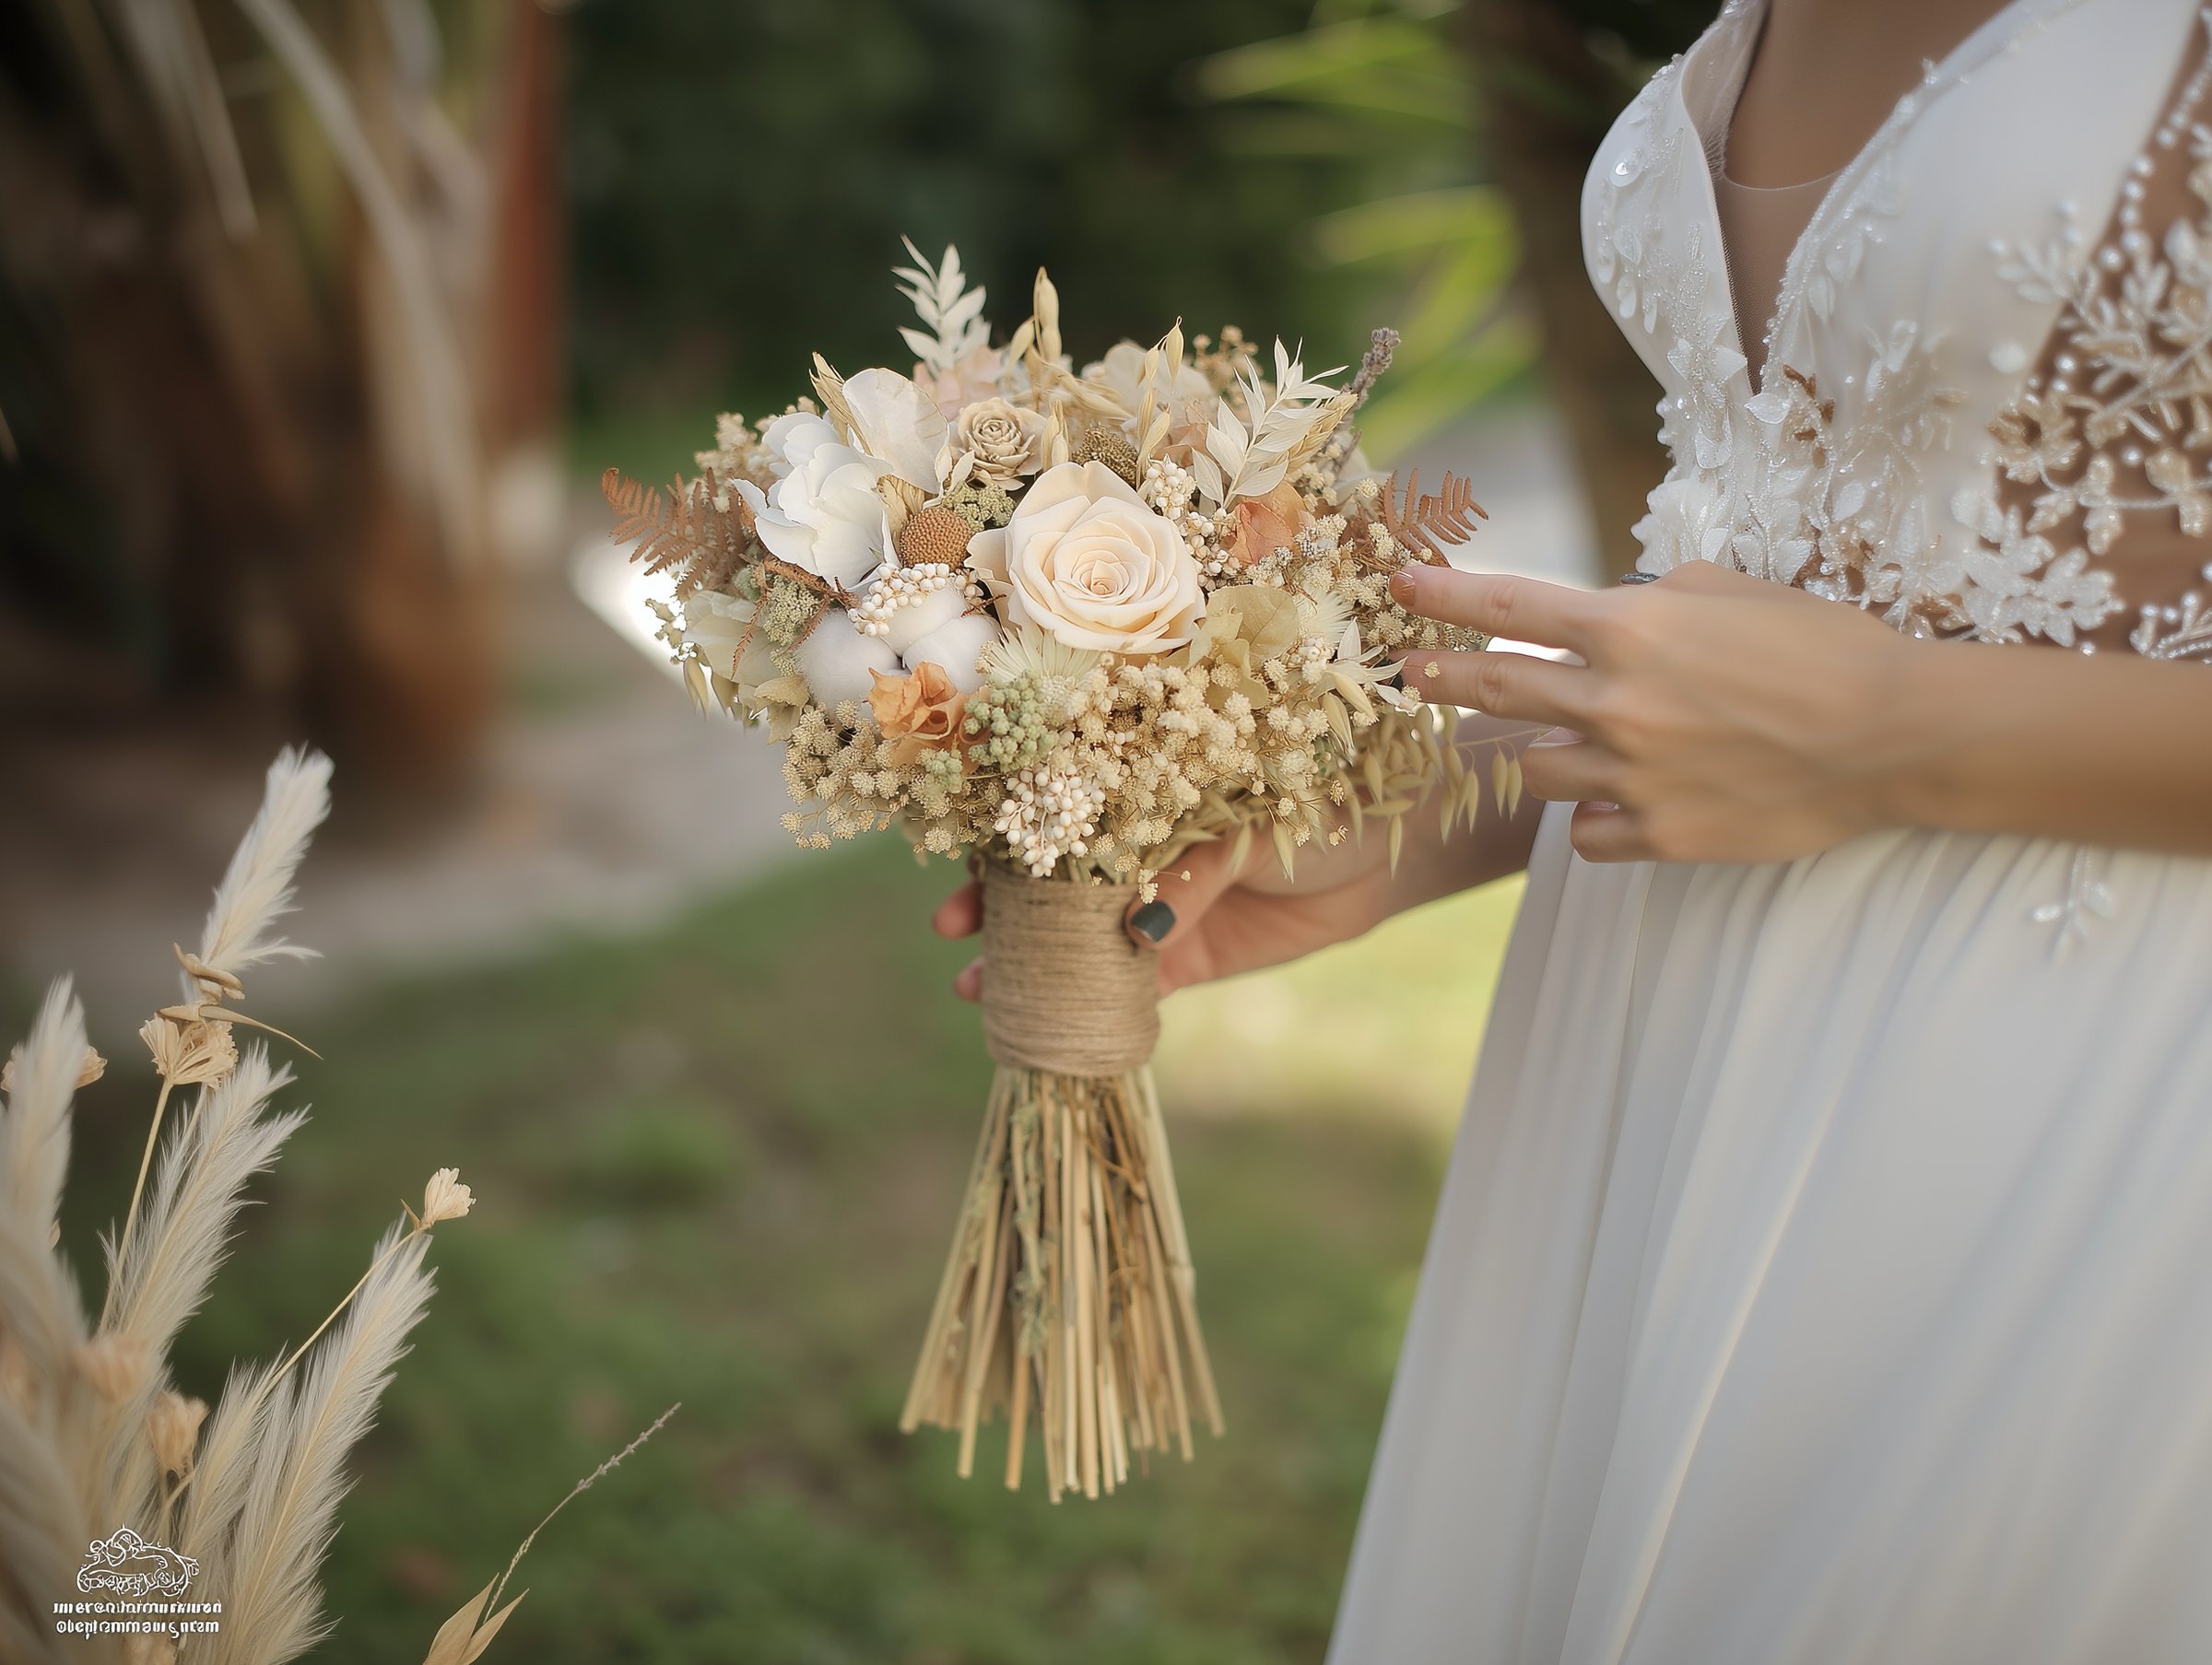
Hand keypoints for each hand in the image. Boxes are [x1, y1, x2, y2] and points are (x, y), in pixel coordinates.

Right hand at [932, 833, 1401, 1000]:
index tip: (962, 848)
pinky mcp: (1190, 958)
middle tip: (952, 928)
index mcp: (1142, 785)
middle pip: (1051, 877)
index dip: (1009, 829)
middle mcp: (1139, 843)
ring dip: (1029, 962)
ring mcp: (1161, 904)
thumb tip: (1134, 930)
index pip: (1059, 807)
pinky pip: (1132, 988)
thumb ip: (1188, 870)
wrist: (1398, 840)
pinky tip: (1050, 1019)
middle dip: (998, 903)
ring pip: (1078, 937)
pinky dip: (1092, 1004)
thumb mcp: (1247, 817)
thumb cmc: (1325, 791)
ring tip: (977, 987)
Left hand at [1392, 561, 1916, 863]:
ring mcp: (1634, 774)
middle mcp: (1617, 702)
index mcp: (1632, 630)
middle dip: (1442, 677)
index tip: (1399, 586)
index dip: (1445, 595)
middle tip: (1410, 674)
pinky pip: (1589, 832)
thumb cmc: (1822, 648)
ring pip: (1538, 768)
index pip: (1510, 606)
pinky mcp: (1661, 835)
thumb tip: (1612, 603)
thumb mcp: (1732, 591)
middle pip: (1496, 689)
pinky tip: (1627, 798)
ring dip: (1547, 750)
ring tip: (1586, 739)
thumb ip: (1653, 597)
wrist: (1893, 734)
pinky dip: (1598, 816)